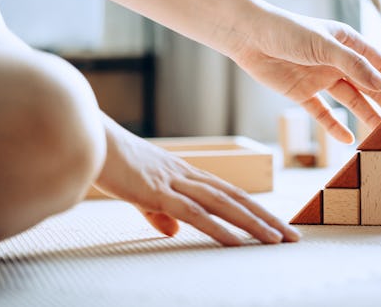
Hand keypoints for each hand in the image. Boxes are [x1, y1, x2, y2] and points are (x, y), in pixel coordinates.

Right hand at [95, 117, 299, 245]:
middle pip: (237, 198)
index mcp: (186, 174)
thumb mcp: (141, 193)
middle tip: (292, 236)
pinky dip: (219, 228)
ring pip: (224, 205)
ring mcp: (175, 182)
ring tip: (277, 240)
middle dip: (267, 218)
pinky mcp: (158, 191)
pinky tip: (237, 242)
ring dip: (253, 224)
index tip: (277, 225)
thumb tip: (173, 231)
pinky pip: (194, 213)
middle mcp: (188, 175)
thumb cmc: (112, 163)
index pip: (231, 194)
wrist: (87, 138)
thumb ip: (158, 212)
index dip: (257, 209)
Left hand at [232, 9, 380, 142]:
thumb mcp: (324, 45)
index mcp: (349, 43)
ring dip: (364, 117)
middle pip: (368, 86)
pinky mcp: (302, 93)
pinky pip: (323, 113)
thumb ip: (354, 66)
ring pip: (349, 102)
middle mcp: (338, 62)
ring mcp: (321, 78)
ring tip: (380, 134)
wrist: (248, 36)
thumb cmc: (287, 30)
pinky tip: (348, 139)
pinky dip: (334, 126)